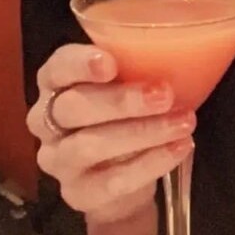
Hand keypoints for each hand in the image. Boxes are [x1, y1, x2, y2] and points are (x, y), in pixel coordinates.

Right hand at [26, 45, 195, 227]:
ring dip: (141, 132)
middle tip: (164, 94)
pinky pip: (111, 180)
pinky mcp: (77, 193)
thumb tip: (187, 41)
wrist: (123, 184)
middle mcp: (47, 121)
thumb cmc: (127, 117)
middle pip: (74, 107)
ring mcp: (58, 160)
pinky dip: (149, 163)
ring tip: (183, 122)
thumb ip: (141, 65)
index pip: (57, 67)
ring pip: (89, 145)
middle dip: (121, 101)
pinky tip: (179, 148)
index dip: (79, 63)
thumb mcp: (130, 85)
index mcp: (57, 84)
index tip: (111, 63)